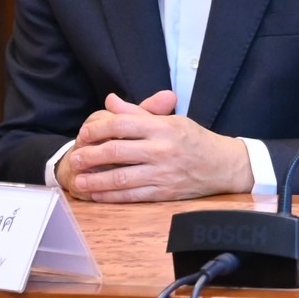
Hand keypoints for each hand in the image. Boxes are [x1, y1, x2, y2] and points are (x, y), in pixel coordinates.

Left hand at [57, 91, 254, 201]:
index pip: (122, 125)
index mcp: (163, 128)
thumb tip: (110, 101)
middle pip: (116, 151)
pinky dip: (111, 196)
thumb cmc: (195, 140)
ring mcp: (163, 173)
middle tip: (75, 159)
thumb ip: (139, 112)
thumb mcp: (171, 120)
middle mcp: (162, 150)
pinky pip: (132, 196)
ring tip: (78, 180)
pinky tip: (97, 195)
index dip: (98, 129)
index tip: (84, 134)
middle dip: (90, 156)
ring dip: (95, 180)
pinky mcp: (164, 193)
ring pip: (121, 178)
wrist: (224, 165)